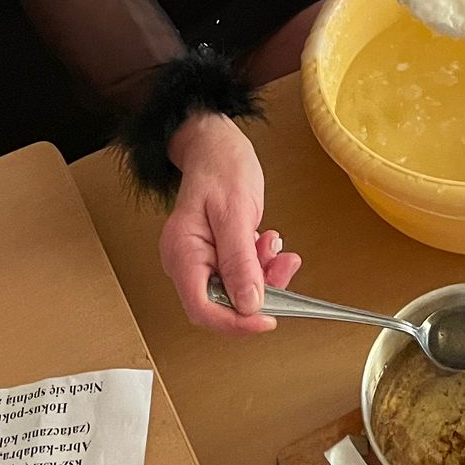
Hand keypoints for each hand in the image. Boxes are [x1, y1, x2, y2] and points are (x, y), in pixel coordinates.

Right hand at [158, 113, 299, 334]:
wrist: (216, 142)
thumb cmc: (220, 165)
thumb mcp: (235, 210)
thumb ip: (240, 259)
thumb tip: (248, 304)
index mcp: (182, 252)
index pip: (202, 308)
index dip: (235, 322)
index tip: (266, 318)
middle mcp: (187, 261)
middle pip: (221, 303)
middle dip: (256, 292)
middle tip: (282, 270)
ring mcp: (202, 258)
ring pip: (235, 290)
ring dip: (263, 276)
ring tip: (277, 249)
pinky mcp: (217, 253)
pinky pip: (241, 273)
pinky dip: (260, 264)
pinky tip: (268, 242)